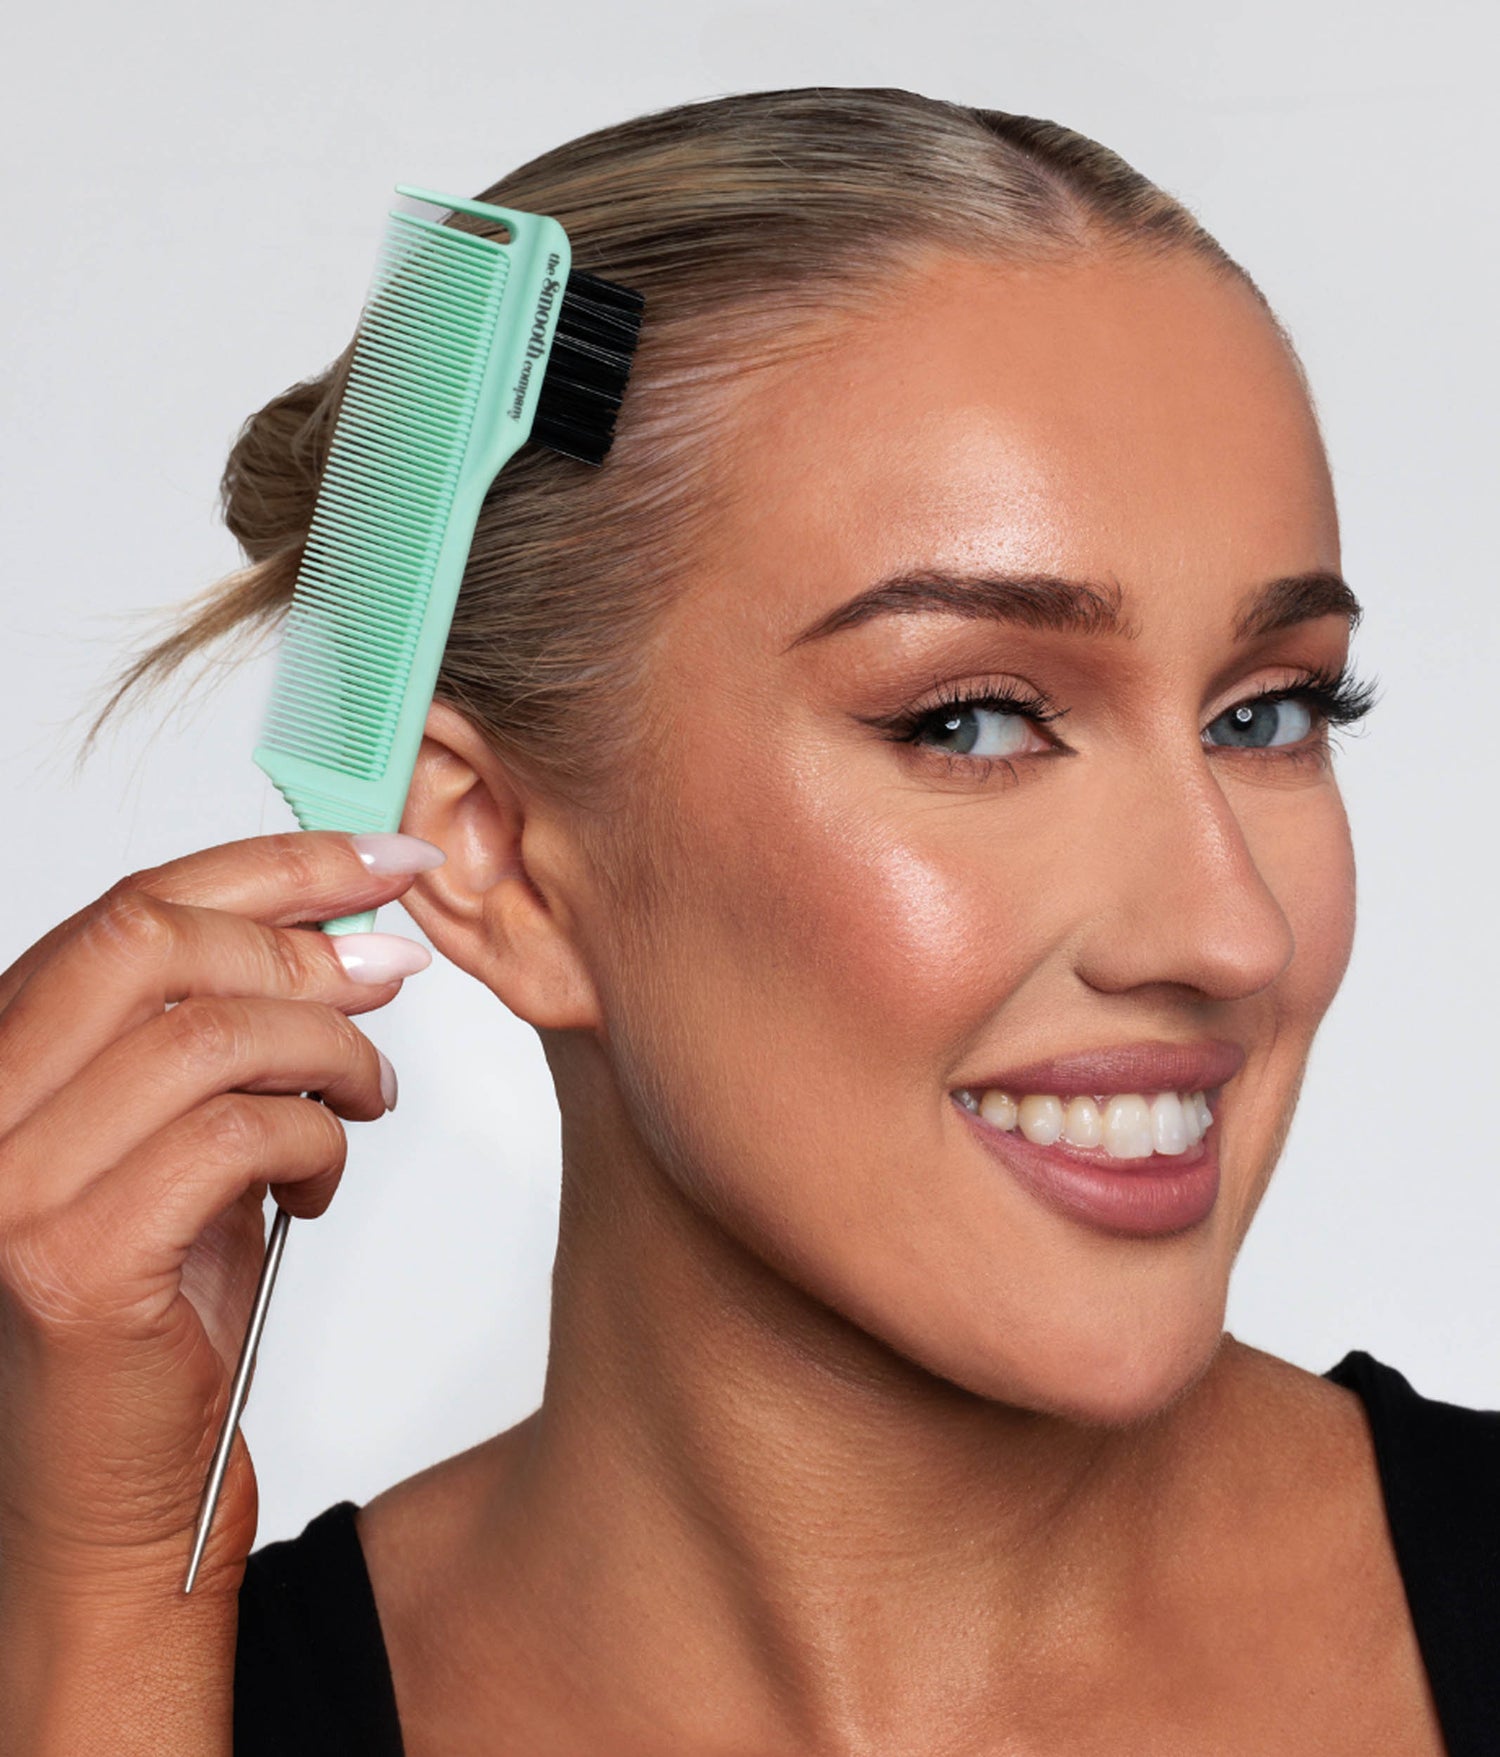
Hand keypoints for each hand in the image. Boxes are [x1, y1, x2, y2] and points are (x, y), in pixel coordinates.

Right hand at [0, 829, 440, 1610]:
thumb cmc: (154, 1313)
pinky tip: (320, 1179)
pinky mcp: (74, 1263)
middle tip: (393, 974)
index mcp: (2, 1056)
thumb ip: (223, 1037)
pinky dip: (314, 1141)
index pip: (133, 907)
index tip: (382, 857)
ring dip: (332, 1052)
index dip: (274, 863)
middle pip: (158, 942)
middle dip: (306, 944)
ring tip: (367, 1095)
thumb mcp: (183, 1137)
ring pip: (212, 1036)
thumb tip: (342, 935)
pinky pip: (236, 1135)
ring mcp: (12, 1185)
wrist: (106, 1496)